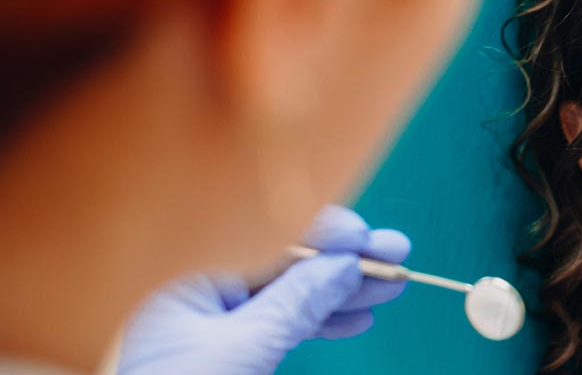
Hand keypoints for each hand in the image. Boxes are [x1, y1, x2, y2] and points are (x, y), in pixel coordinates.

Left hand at [118, 205, 409, 374]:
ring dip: (343, 291)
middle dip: (344, 261)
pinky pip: (282, 322)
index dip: (324, 233)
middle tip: (395, 256)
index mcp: (185, 273)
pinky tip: (356, 318)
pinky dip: (322, 321)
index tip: (368, 239)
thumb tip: (344, 265)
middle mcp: (199, 288)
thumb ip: (295, 303)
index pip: (265, 235)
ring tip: (389, 287)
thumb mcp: (243, 348)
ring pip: (291, 293)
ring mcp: (213, 320)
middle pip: (286, 261)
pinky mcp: (228, 348)